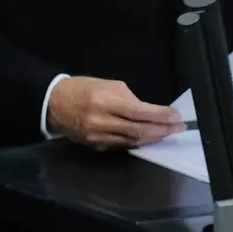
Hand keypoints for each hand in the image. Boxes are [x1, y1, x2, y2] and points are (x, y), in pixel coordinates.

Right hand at [47, 76, 184, 149]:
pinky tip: (149, 137)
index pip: (140, 113)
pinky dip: (137, 141)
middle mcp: (102, 122)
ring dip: (153, 138)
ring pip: (132, 142)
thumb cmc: (83, 88)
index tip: (177, 117)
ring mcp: (98, 138)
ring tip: (168, 132)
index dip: (161, 116)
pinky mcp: (95, 147)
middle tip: (179, 127)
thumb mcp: (109, 84)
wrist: (53, 104)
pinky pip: (122, 146)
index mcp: (105, 102)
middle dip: (162, 130)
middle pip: (139, 131)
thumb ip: (130, 99)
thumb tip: (149, 112)